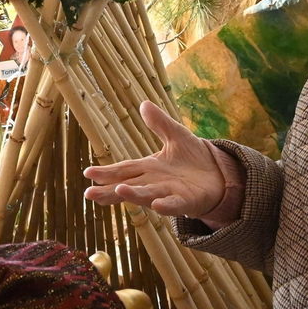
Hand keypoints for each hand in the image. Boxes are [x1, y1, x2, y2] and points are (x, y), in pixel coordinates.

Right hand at [82, 101, 234, 221]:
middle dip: (109, 190)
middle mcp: (155, 182)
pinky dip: (165, 205)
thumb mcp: (176, 136)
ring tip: (118, 192)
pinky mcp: (186, 201)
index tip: (88, 173)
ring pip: (148, 194)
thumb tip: (144, 103)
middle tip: (89, 195)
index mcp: (149, 167)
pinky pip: (175, 204)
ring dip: (134, 195)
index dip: (107, 172)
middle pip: (129, 185)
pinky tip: (157, 205)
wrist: (219, 176)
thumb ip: (160, 123)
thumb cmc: (194, 159)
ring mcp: (169, 193)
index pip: (125, 169)